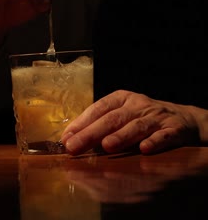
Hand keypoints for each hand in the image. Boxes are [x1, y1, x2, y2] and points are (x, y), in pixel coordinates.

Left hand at [60, 90, 203, 154]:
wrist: (183, 119)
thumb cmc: (141, 119)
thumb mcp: (121, 115)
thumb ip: (97, 126)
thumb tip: (69, 140)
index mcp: (121, 99)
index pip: (97, 109)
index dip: (81, 123)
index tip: (66, 138)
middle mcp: (137, 105)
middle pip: (112, 119)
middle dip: (91, 133)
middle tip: (75, 147)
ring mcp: (156, 117)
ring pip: (136, 126)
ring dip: (121, 136)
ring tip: (106, 146)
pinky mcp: (174, 129)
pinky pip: (163, 136)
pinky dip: (154, 142)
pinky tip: (144, 149)